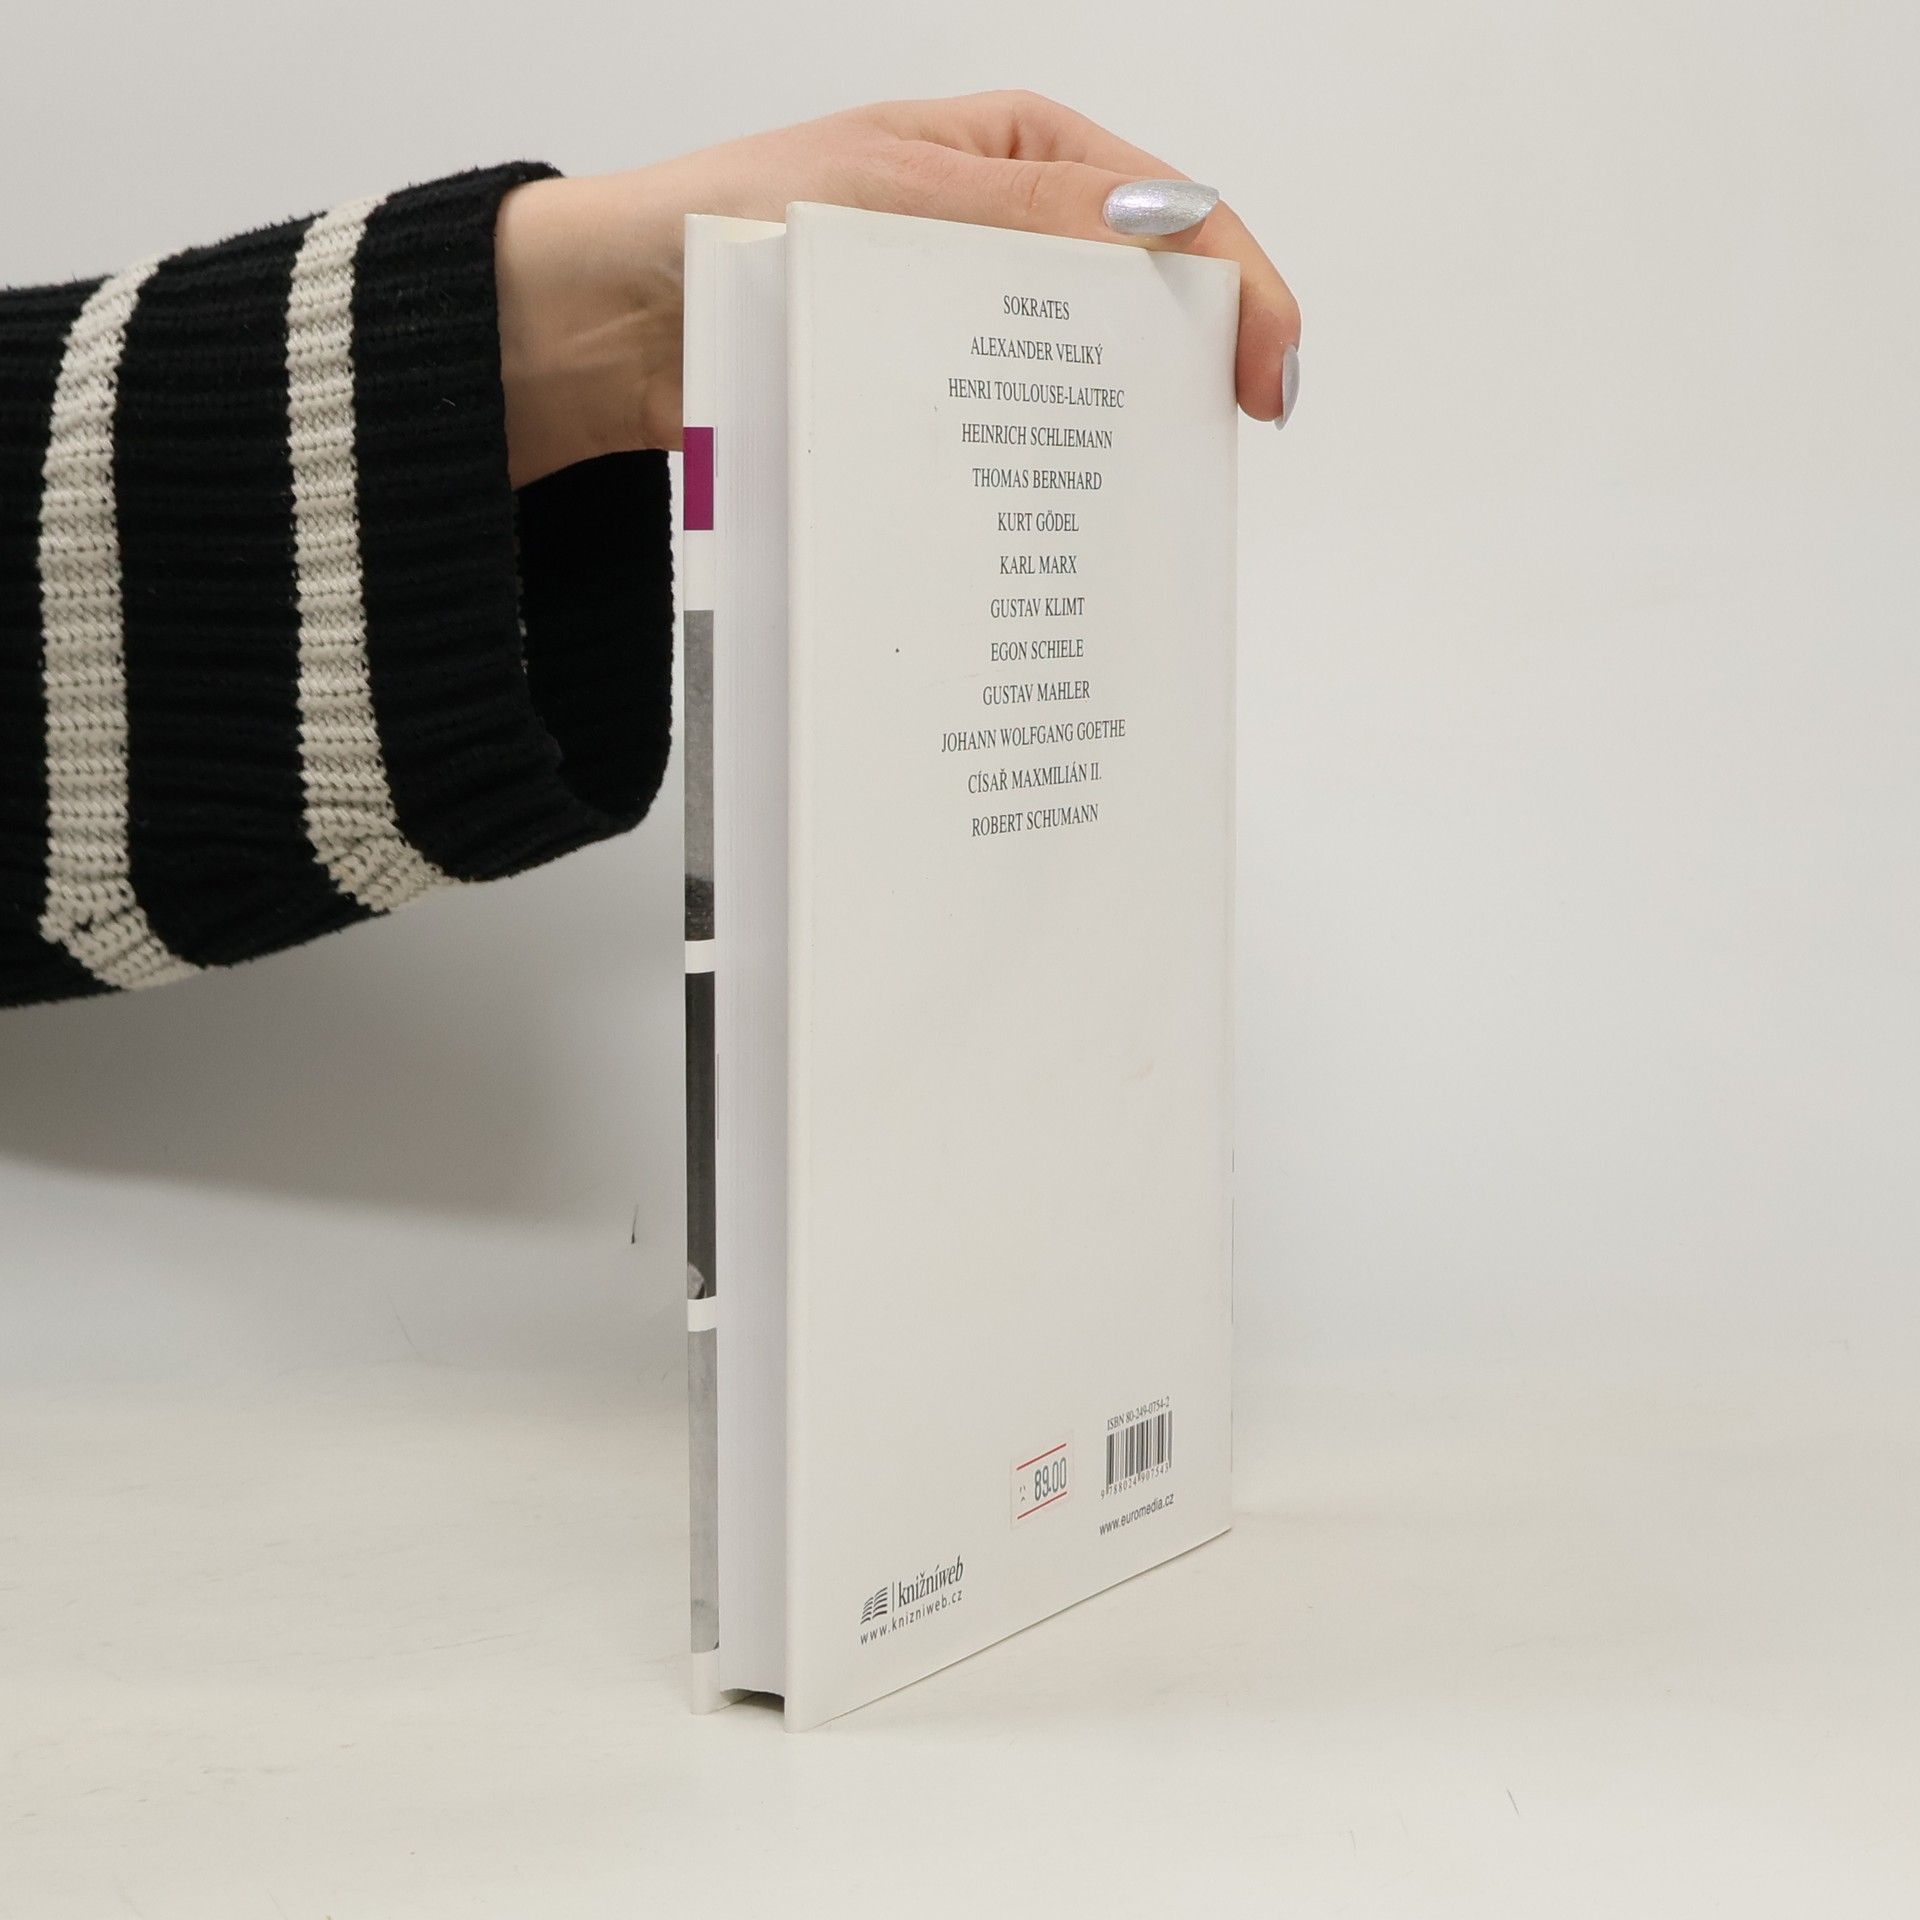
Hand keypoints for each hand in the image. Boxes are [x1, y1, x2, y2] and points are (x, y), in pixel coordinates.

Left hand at [494, 92, 1301, 487]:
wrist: (610, 325)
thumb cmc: (726, 220)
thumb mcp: (887, 193)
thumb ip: (1025, 216)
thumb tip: (1164, 233)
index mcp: (1016, 151)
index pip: (1167, 207)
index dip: (1235, 284)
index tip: (1263, 373)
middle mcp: (1004, 232)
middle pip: (1139, 294)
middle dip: (1193, 358)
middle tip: (1227, 436)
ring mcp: (967, 318)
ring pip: (1076, 369)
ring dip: (1118, 421)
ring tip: (1159, 486)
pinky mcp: (924, 393)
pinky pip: (1007, 425)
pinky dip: (1042, 461)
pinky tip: (1064, 504)